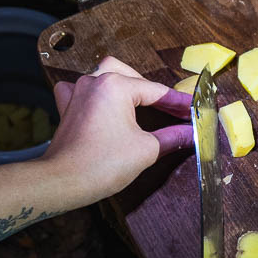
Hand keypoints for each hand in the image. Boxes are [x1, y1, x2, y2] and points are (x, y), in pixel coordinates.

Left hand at [45, 57, 192, 203]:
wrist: (63, 181)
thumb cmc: (103, 164)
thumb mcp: (146, 150)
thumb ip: (171, 137)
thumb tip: (189, 133)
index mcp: (116, 86)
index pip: (156, 91)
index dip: (177, 103)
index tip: (193, 110)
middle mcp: (95, 82)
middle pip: (133, 78)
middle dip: (154, 93)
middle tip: (173, 111)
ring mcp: (78, 92)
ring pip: (106, 75)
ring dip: (126, 86)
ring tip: (143, 100)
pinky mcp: (67, 106)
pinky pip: (82, 89)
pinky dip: (95, 92)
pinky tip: (102, 102)